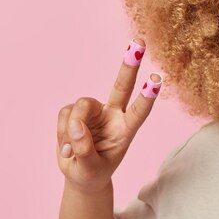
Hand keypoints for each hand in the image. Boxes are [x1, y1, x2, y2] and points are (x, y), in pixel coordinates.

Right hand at [55, 39, 161, 193]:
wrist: (80, 175)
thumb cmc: (92, 173)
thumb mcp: (90, 170)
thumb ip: (85, 150)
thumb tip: (77, 126)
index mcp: (126, 130)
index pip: (139, 111)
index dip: (147, 96)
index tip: (156, 80)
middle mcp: (113, 115)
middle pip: (122, 86)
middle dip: (129, 65)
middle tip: (139, 43)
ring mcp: (94, 112)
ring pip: (81, 106)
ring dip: (72, 128)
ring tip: (73, 150)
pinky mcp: (75, 112)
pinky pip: (64, 114)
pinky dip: (62, 131)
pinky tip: (67, 145)